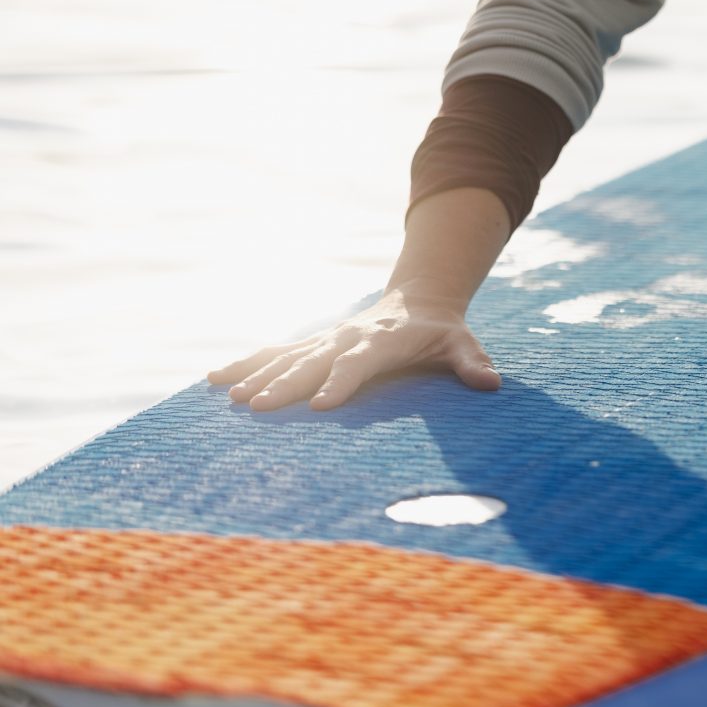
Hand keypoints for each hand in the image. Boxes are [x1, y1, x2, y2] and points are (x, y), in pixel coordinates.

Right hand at [208, 286, 500, 411]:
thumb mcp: (462, 342)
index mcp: (383, 339)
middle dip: (286, 384)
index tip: (321, 405)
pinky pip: (275, 352)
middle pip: (313, 361)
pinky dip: (246, 364)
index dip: (341, 382)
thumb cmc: (440, 330)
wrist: (417, 299)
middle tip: (257, 407)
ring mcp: (327, 339)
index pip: (359, 363)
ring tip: (231, 397)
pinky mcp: (313, 343)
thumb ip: (472, 362)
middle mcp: (348, 337)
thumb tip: (492, 383)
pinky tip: (215, 380)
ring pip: (287, 356)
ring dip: (258, 375)